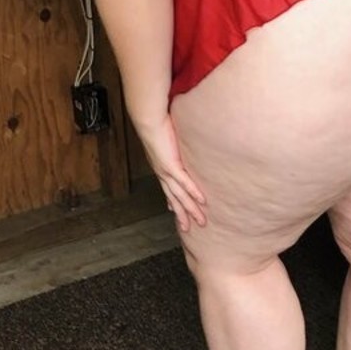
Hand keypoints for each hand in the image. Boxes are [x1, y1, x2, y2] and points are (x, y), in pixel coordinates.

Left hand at [138, 112, 206, 231]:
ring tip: (201, 221)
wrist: (148, 121)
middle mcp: (162, 174)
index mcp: (160, 168)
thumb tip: (178, 142)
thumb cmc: (157, 125)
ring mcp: (166, 172)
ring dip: (191, 210)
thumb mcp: (166, 138)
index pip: (167, 189)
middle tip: (189, 228)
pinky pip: (185, 183)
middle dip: (182, 215)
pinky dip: (193, 193)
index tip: (174, 211)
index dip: (172, 202)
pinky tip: (202, 201)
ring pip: (180, 196)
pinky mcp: (172, 166)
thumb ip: (173, 143)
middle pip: (174, 199)